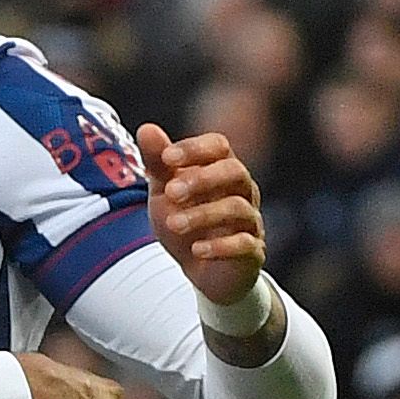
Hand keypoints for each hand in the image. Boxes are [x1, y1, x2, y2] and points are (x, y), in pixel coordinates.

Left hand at [149, 128, 273, 304]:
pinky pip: (246, 244)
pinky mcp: (253, 252)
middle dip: (201, 179)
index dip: (195, 148)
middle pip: (234, 171)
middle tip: (170, 193)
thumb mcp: (165, 192)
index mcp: (221, 170)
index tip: (167, 158)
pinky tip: (197, 249)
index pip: (219, 146)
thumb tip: (147, 129)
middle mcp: (242, 191)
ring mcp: (250, 221)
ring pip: (237, 208)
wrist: (199, 269)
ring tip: (173, 224)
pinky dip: (220, 246)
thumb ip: (158, 163)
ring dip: (202, 214)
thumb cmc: (185, 221)